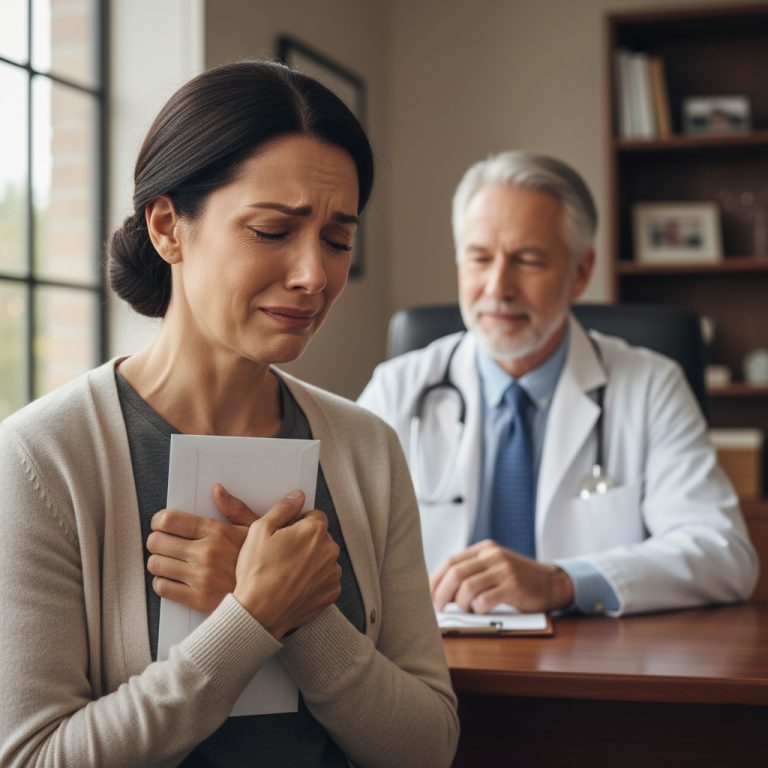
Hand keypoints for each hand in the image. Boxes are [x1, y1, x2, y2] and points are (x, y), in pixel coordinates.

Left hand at [147, 483, 257, 612]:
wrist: (269, 596)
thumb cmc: (262, 561)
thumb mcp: (255, 529)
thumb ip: (234, 508)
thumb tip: (216, 490)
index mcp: (217, 532)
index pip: (170, 520)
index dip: (159, 521)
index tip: (161, 524)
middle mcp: (206, 553)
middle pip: (157, 541)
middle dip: (156, 541)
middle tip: (162, 543)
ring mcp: (200, 577)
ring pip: (156, 564)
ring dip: (158, 561)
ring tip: (167, 561)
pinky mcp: (197, 599)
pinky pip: (162, 588)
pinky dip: (162, 582)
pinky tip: (172, 578)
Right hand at [233, 490, 341, 640]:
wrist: (258, 613)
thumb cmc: (257, 572)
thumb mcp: (260, 530)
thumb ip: (283, 508)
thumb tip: (298, 496)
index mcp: (315, 530)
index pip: (314, 516)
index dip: (297, 524)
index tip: (284, 536)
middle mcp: (330, 550)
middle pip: (320, 537)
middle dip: (305, 542)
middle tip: (281, 555)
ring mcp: (332, 573)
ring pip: (323, 558)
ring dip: (310, 561)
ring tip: (286, 572)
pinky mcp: (331, 593)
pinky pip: (325, 579)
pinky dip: (313, 581)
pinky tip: (294, 586)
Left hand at [430, 539, 573, 613]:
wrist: (552, 583)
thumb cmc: (518, 580)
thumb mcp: (494, 567)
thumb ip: (472, 572)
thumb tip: (440, 590)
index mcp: (484, 548)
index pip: (450, 561)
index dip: (435, 579)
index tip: (427, 595)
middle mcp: (493, 555)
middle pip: (455, 573)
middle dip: (441, 593)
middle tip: (438, 608)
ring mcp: (504, 570)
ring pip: (467, 587)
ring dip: (460, 603)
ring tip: (464, 610)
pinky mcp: (514, 587)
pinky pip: (485, 600)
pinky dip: (478, 609)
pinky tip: (482, 611)